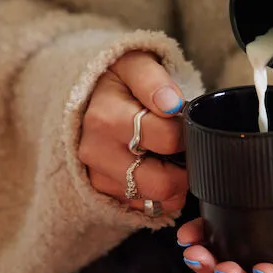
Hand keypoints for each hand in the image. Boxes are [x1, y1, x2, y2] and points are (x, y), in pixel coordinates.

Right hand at [80, 51, 187, 211]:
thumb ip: (154, 81)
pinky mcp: (101, 194)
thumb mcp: (134, 64)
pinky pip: (142, 208)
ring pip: (153, 201)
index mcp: (106, 119)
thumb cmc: (118, 80)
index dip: (187, 133)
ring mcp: (97, 178)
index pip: (168, 139)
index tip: (185, 124)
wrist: (85, 96)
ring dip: (172, 184)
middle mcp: (96, 153)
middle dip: (184, 171)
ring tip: (169, 157)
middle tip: (186, 150)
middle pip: (160, 184)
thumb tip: (172, 104)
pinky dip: (156, 195)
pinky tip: (154, 169)